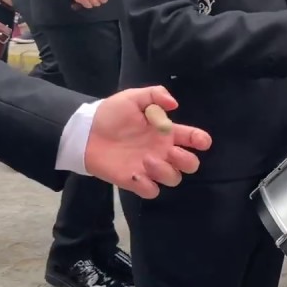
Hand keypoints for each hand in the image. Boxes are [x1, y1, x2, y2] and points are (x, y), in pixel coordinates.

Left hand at [84, 86, 213, 198]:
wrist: (86, 132)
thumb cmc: (111, 114)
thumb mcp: (133, 97)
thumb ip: (155, 95)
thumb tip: (174, 104)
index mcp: (165, 133)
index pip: (192, 138)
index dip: (201, 140)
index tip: (201, 141)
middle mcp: (162, 152)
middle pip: (189, 164)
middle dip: (187, 160)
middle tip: (170, 152)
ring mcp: (150, 168)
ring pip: (174, 179)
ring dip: (165, 171)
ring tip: (146, 160)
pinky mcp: (135, 181)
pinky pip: (151, 191)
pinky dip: (148, 186)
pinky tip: (134, 173)